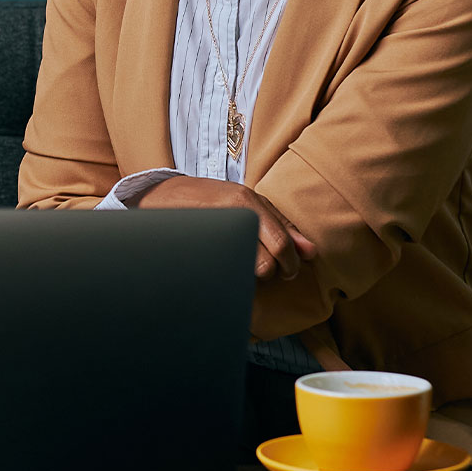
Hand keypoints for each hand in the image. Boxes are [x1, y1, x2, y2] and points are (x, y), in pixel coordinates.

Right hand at [132, 176, 319, 278]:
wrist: (160, 194)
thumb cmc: (209, 198)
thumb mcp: (249, 202)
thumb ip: (282, 225)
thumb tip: (311, 252)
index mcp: (247, 202)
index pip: (282, 245)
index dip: (291, 265)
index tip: (289, 272)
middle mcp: (231, 215)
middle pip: (266, 265)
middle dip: (272, 274)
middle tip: (268, 272)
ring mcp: (211, 233)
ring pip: (245, 273)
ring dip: (250, 276)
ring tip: (244, 266)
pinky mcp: (195, 250)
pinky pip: (224, 274)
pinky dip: (230, 276)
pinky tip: (227, 268)